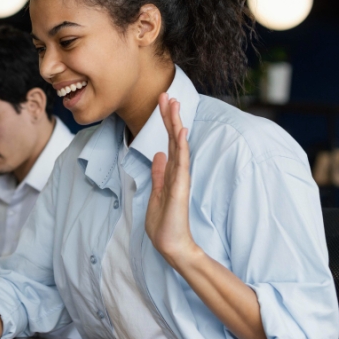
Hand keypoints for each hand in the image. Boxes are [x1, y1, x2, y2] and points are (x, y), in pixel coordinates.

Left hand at [145, 93, 201, 266]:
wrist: (171, 245)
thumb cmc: (164, 222)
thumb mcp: (156, 192)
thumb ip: (159, 174)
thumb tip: (158, 155)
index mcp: (171, 171)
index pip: (167, 141)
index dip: (164, 122)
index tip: (161, 102)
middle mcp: (177, 171)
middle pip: (174, 138)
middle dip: (169, 116)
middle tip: (166, 94)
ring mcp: (180, 178)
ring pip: (179, 145)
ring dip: (175, 124)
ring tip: (173, 104)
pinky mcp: (180, 187)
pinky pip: (182, 163)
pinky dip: (181, 146)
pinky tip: (180, 131)